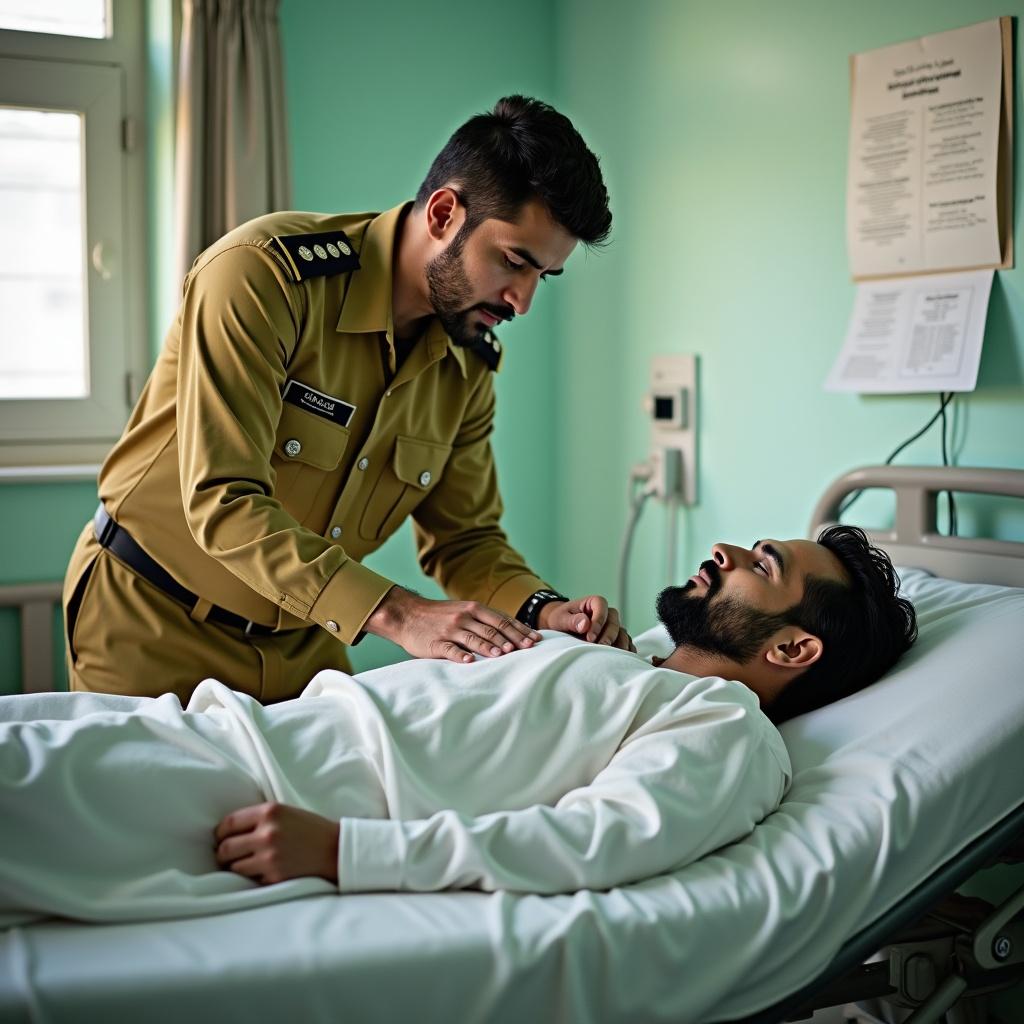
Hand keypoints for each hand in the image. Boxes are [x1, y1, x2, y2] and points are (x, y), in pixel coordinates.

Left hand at [214, 802, 338, 884]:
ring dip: (236, 868)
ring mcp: (270, 857)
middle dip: (223, 854)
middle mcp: (267, 833)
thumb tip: (228, 831)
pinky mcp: (275, 877)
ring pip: (234, 868)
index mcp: (269, 812)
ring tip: (246, 865)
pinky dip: (253, 878)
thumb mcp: (286, 812)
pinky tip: (263, 872)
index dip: (220, 833)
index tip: (221, 839)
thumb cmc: (310, 829)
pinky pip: (250, 880)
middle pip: (225, 848)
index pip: (228, 824)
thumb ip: (260, 818)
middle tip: (228, 856)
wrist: (335, 850)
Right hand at [365, 587, 541, 663]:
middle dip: (512, 639)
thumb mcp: (464, 611)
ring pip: (475, 638)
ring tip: (505, 654)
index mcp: (474, 609)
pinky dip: (461, 655)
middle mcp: (465, 617)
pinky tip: (470, 661)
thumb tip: (513, 631)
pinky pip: (450, 649)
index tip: (535, 639)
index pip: (503, 619)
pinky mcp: (436, 643)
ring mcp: (450, 630)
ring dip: (491, 646)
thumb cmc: (441, 616)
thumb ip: (485, 620)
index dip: (520, 629)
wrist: (407, 615)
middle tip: (528, 648)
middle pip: (493, 628)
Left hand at [538, 595, 634, 650]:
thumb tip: (585, 624)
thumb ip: (572, 620)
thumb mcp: (561, 618)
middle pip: (614, 622)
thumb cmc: (561, 619)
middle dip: (609, 635)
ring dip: (619, 644)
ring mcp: (612, 626)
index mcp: (594, 603)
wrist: (562, 627)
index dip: (598, 622)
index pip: (601, 607)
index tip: (590, 637)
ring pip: (621, 633)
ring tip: (614, 657)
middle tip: (601, 647)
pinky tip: (623, 659)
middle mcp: (606, 613)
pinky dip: (625, 650)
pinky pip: (625, 642)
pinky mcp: (615, 637)